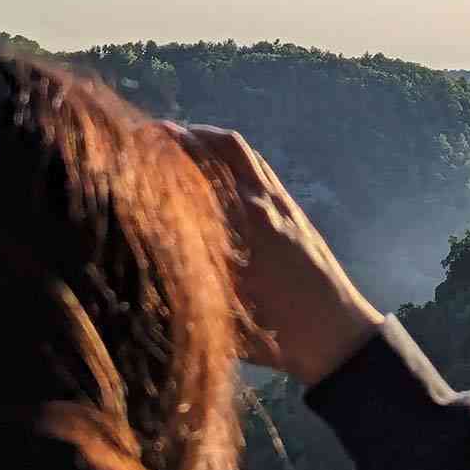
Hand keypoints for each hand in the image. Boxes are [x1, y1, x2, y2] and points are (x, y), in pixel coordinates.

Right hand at [162, 123, 385, 386]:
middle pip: (216, 147)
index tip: (132, 148)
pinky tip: (211, 159)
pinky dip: (228, 150)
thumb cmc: (277, 335)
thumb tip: (147, 260)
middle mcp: (260, 202)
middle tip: (146, 134)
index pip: (194, 174)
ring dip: (204, 137)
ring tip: (173, 138)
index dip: (162, 157)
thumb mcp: (223, 316)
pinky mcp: (289, 204)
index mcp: (243, 226)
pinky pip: (255, 161)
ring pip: (237, 149)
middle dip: (179, 136)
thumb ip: (185, 285)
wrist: (337, 336)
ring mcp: (278, 199)